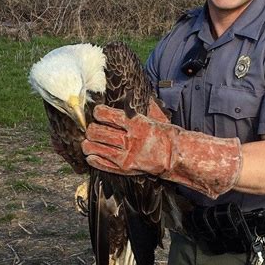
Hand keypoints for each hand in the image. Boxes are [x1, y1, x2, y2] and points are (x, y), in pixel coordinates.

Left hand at [82, 101, 241, 197]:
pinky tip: (91, 155)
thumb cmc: (165, 135)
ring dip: (88, 143)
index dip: (98, 112)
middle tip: (92, 129)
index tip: (97, 113)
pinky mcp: (125, 168)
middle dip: (91, 129)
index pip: (107, 114)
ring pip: (95, 147)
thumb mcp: (153, 118)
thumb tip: (126, 96)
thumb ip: (137, 112)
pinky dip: (93, 158)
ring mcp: (126, 154)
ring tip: (88, 143)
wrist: (176, 156)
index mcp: (136, 123)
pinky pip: (102, 163)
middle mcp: (129, 138)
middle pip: (97, 131)